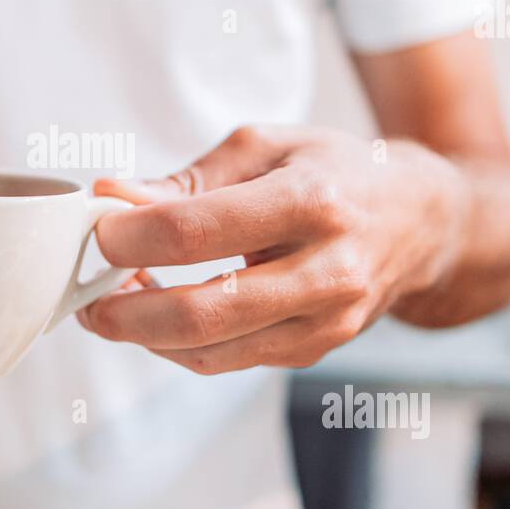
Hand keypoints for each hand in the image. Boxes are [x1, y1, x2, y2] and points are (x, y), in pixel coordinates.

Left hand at [77, 126, 467, 372]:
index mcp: (313, 201)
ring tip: (111, 305)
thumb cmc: (336, 171)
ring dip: (146, 335)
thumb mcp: (267, 147)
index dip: (131, 236)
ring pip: (212, 352)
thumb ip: (188, 178)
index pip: (198, 232)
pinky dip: (179, 344)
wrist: (421, 221)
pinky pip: (228, 361)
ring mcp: (326, 322)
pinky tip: (154, 313)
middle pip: (203, 312)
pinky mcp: (315, 351)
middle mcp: (328, 270)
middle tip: (88, 296)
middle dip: (127, 310)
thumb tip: (113, 197)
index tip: (96, 229)